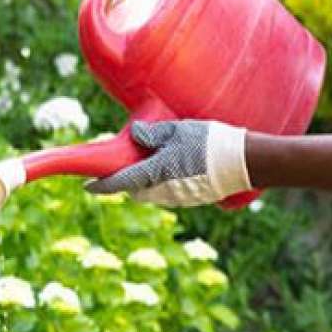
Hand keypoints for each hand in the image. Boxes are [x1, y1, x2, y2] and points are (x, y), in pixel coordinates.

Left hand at [84, 120, 251, 206]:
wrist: (243, 162)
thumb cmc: (210, 142)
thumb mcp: (179, 130)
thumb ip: (154, 134)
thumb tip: (135, 134)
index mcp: (155, 172)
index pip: (120, 182)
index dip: (102, 185)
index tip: (88, 186)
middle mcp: (163, 190)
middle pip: (135, 190)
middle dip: (127, 181)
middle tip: (126, 165)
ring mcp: (179, 198)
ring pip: (152, 194)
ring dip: (146, 182)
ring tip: (153, 162)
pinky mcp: (193, 200)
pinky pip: (169, 194)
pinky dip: (163, 183)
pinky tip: (174, 167)